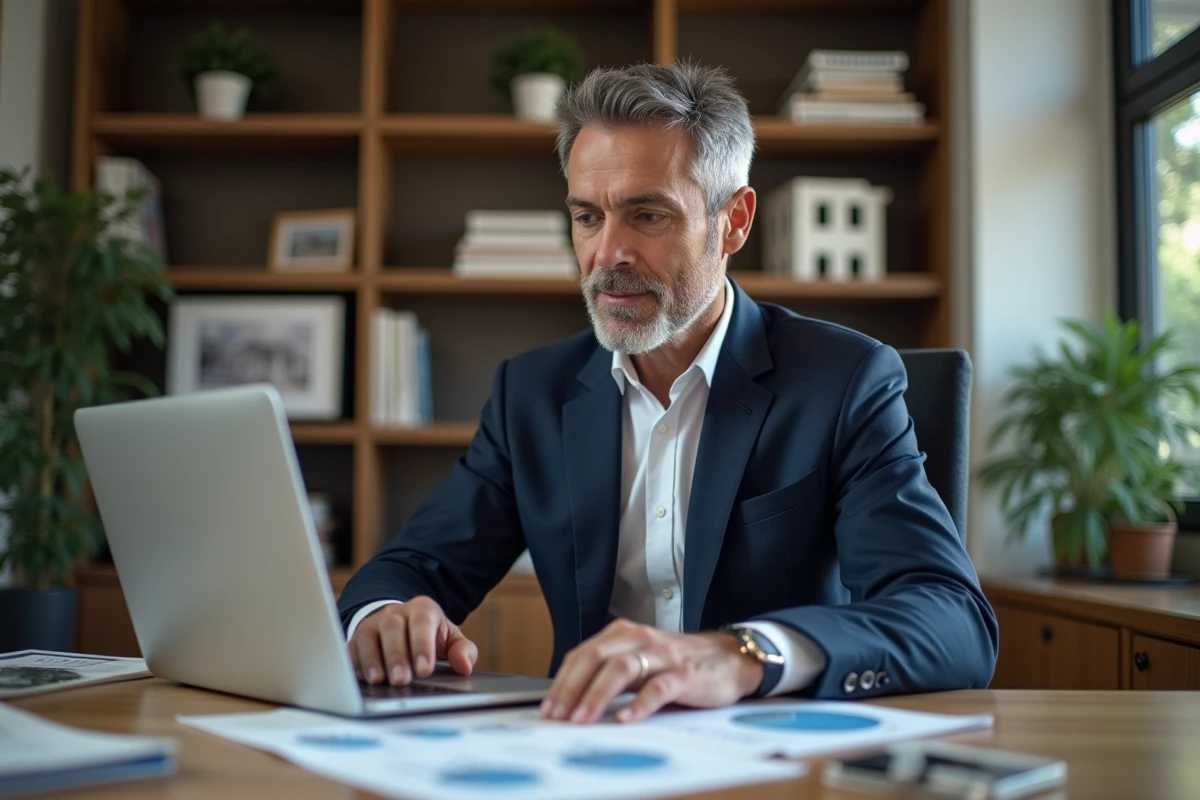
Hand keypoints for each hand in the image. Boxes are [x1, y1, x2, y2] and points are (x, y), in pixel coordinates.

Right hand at [347, 596, 477, 685]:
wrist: (404, 624)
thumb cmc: (431, 636)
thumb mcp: (451, 639)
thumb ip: (463, 651)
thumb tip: (464, 665)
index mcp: (422, 609)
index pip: (422, 622)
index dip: (422, 646)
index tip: (425, 670)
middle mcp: (395, 613)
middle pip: (392, 627)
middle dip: (396, 655)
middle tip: (401, 680)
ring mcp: (373, 624)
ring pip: (368, 636)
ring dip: (372, 660)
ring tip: (379, 681)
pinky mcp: (356, 639)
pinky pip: (351, 649)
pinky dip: (354, 664)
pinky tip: (361, 679)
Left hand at [540, 619, 762, 724]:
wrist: (728, 657)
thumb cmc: (678, 662)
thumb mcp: (640, 659)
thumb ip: (611, 672)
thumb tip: (573, 700)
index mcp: (624, 634)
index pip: (583, 653)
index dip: (563, 680)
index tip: (548, 706)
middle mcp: (640, 639)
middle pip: (596, 657)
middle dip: (572, 688)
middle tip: (558, 715)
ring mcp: (663, 656)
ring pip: (622, 669)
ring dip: (597, 694)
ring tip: (582, 718)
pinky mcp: (685, 674)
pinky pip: (658, 687)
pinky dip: (639, 703)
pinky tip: (626, 718)